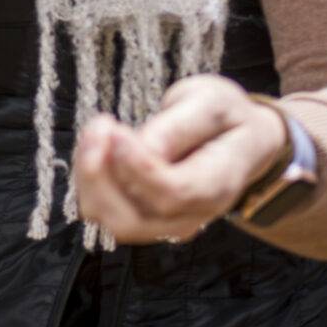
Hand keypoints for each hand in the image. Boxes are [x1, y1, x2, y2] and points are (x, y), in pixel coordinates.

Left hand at [71, 74, 291, 243]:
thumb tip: (145, 147)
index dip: (137, 166)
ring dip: (90, 175)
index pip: (172, 194)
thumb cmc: (226, 120)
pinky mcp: (141, 216)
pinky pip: (103, 210)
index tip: (117, 130)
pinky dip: (90, 179)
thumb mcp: (213, 103)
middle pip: (132, 221)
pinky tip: (98, 145)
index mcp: (216, 186)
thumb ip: (180, 126)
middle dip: (101, 175)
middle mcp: (190, 216)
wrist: (237, 140)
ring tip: (99, 129)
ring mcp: (164, 223)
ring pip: (110, 220)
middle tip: (102, 125)